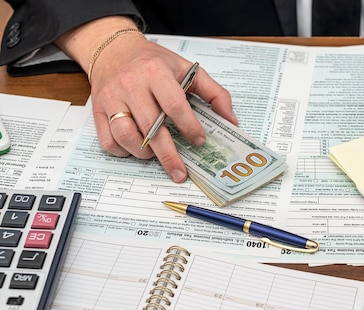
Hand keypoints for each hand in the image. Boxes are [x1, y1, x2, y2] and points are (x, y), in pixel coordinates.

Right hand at [55, 17, 237, 182]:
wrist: (113, 49)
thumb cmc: (153, 62)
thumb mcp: (187, 69)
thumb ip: (214, 93)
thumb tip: (231, 120)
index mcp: (156, 73)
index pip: (174, 104)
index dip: (189, 126)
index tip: (199, 141)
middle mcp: (131, 85)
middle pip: (151, 127)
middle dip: (168, 154)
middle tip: (180, 173)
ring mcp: (112, 99)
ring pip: (126, 136)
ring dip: (144, 153)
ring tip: (156, 154)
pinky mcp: (97, 110)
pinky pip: (108, 141)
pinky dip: (123, 151)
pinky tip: (136, 148)